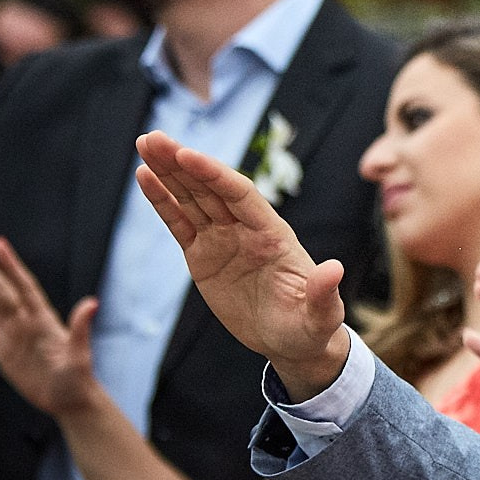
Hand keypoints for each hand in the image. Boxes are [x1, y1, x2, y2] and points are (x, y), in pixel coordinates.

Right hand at [0, 235, 105, 419]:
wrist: (69, 399)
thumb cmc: (77, 379)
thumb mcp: (79, 356)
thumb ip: (81, 330)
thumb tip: (92, 303)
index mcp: (44, 320)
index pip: (24, 287)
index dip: (12, 266)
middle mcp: (28, 321)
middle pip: (3, 288)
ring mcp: (16, 331)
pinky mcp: (6, 345)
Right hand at [134, 131, 349, 394]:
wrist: (292, 341)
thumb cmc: (310, 326)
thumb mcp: (321, 315)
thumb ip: (323, 293)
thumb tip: (335, 269)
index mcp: (273, 234)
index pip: (240, 195)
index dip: (214, 174)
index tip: (187, 154)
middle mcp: (246, 229)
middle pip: (211, 188)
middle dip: (182, 162)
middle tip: (152, 138)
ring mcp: (223, 239)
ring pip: (192, 198)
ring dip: (168, 171)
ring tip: (144, 142)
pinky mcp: (202, 255)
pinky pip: (179, 222)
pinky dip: (162, 201)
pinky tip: (145, 176)